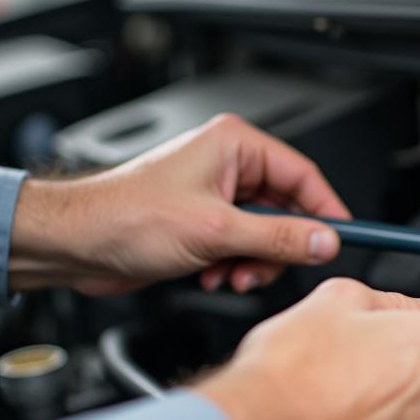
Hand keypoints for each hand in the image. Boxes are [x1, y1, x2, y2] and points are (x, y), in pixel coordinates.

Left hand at [8, 114, 350, 295]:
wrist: (75, 243)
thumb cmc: (125, 217)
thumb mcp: (217, 232)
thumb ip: (279, 238)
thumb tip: (324, 241)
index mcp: (234, 145)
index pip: (303, 175)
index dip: (327, 210)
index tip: (344, 238)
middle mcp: (227, 165)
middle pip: (286, 209)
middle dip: (278, 245)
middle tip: (269, 266)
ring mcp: (215, 195)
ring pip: (265, 233)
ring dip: (254, 261)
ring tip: (229, 273)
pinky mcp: (203, 223)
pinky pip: (242, 246)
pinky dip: (234, 265)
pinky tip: (211, 273)